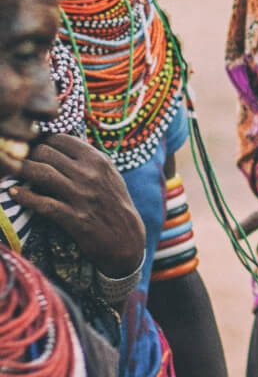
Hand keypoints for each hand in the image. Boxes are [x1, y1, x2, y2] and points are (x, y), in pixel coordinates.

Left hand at [14, 138, 143, 275]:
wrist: (127, 238)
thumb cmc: (114, 203)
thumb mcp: (109, 174)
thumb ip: (87, 158)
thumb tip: (60, 141)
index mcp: (98, 160)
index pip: (60, 138)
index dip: (41, 140)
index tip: (31, 146)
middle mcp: (90, 174)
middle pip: (46, 152)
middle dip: (27, 154)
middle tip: (18, 159)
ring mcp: (82, 196)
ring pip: (41, 173)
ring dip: (21, 170)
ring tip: (11, 171)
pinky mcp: (75, 218)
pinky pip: (43, 203)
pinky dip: (25, 197)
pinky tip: (14, 193)